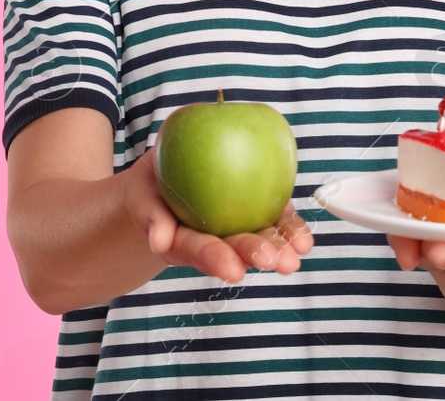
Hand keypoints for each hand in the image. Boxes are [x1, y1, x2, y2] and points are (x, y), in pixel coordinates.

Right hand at [121, 145, 313, 283]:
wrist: (166, 175)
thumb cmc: (150, 186)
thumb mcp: (140, 194)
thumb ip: (148, 213)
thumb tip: (157, 239)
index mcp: (183, 242)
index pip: (198, 250)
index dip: (215, 259)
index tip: (232, 270)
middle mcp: (214, 240)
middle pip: (233, 249)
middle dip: (253, 255)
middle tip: (271, 261)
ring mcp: (237, 228)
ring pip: (259, 240)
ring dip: (280, 249)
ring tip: (296, 254)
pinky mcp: (257, 210)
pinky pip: (276, 220)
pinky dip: (290, 230)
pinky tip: (304, 240)